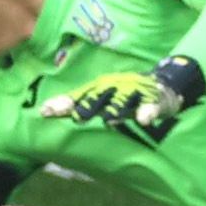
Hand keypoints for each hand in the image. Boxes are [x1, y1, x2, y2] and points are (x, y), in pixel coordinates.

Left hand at [39, 57, 199, 136]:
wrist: (162, 86)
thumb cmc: (123, 95)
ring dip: (117, 109)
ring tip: (109, 120)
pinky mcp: (153, 101)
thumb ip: (76, 105)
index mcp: (100, 88)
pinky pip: (150, 107)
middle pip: (98, 97)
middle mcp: (114, 87)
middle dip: (87, 105)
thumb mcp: (100, 99)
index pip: (78, 96)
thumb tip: (44, 111)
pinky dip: (147, 113)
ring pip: (124, 101)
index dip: (63, 103)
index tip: (45, 112)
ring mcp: (134, 93)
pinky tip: (143, 120)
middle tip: (76, 117)